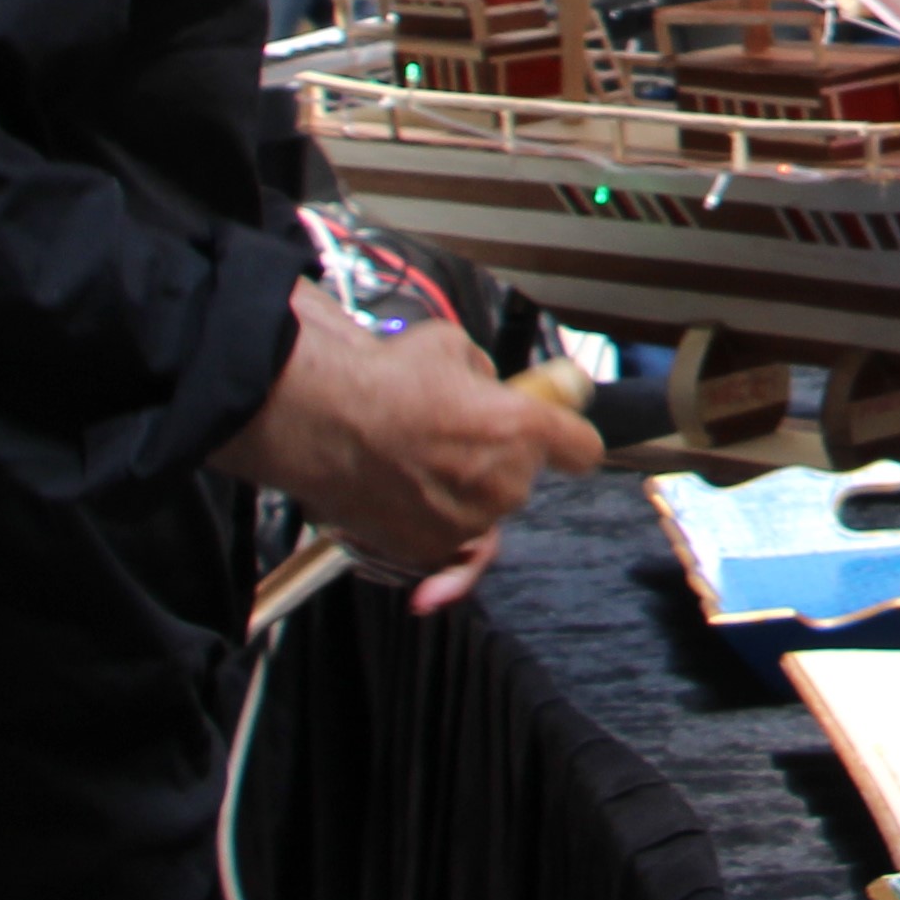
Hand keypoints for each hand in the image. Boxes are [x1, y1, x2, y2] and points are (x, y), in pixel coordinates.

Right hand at [218, 289, 601, 610]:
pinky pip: (448, 539)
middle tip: (452, 432)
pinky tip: (408, 498)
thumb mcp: (453, 349)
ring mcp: (467, 522)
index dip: (569, 440)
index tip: (561, 439)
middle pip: (522, 477)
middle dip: (497, 458)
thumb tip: (501, 389)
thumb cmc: (382, 378)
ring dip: (462, 490)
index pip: (582, 450)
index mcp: (522, 428)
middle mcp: (504, 483)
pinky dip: (433, 523)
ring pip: (483, 508)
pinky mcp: (428, 549)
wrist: (317, 420)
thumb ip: (489, 378)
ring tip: (416, 457)